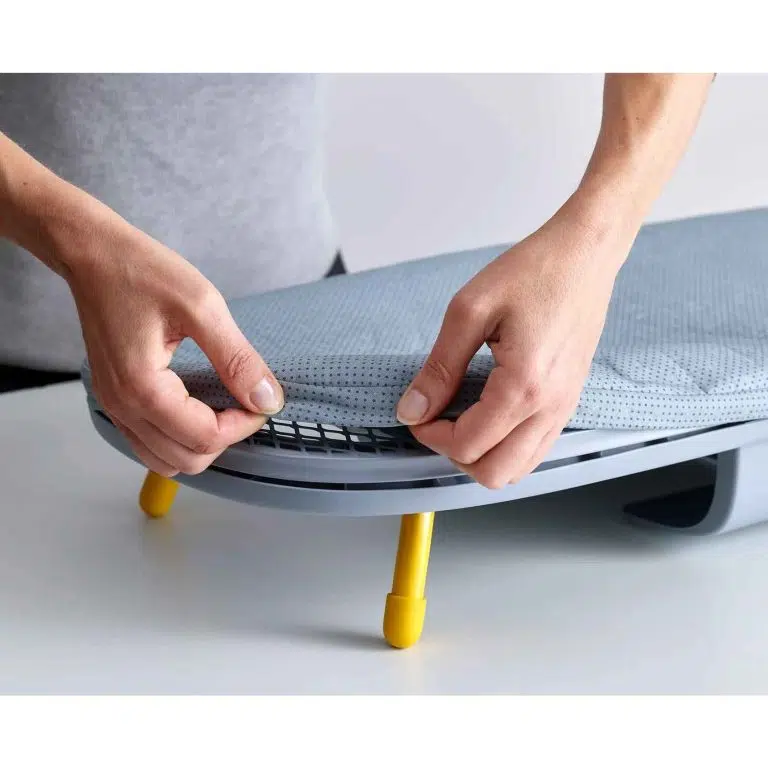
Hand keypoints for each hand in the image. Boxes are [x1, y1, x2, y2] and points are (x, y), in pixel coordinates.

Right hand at [67, 215, 283, 477]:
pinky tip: (199, 407)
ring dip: (203, 444)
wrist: (93, 254)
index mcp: (143, 387)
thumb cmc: (143, 271)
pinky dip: (180, 439)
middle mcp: (122, 407)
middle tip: (245, 402)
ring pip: (167, 460)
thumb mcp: (203, 306)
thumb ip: (237, 359)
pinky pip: (150, 444)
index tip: (263, 399)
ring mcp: (114, 407)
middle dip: (226, 437)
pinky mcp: (115, 401)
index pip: (205, 437)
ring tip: (223, 406)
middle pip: (187, 459)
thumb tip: (268, 399)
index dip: (244, 424)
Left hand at [396, 200, 631, 488]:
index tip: (417, 409)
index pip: (467, 445)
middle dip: (454, 453)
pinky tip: (488, 414)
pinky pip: (536, 449)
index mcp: (523, 387)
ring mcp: (565, 409)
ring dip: (481, 455)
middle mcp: (550, 408)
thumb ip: (439, 367)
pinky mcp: (569, 402)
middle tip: (437, 419)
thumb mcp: (469, 311)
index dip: (430, 434)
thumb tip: (412, 409)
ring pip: (517, 470)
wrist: (585, 255)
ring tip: (461, 417)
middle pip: (493, 474)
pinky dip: (506, 446)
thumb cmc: (533, 271)